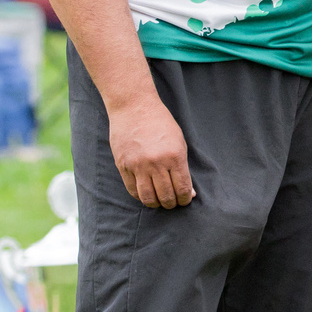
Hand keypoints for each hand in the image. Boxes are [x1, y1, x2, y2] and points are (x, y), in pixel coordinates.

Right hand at [107, 94, 195, 208]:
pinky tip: (146, 193)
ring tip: (159, 201)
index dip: (185, 199)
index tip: (185, 200)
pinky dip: (140, 196)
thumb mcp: (179, 142)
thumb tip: (188, 192)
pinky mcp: (123, 165)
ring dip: (156, 204)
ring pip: (148, 198)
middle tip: (172, 202)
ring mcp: (138, 165)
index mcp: (174, 156)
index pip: (182, 188)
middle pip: (166, 196)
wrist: (134, 107)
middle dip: (172, 203)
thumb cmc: (160, 123)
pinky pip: (132, 190)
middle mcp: (156, 163)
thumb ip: (183, 167)